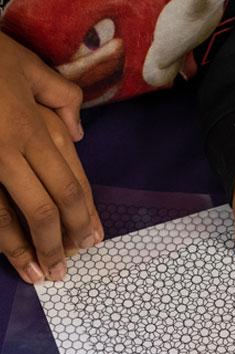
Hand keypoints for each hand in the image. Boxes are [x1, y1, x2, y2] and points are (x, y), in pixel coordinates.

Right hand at [0, 32, 102, 282]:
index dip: (84, 216)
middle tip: (66, 269)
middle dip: (60, 241)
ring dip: (28, 250)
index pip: (71, 184)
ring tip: (40, 275)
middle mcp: (12, 149)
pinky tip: (8, 255)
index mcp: (35, 127)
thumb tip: (78, 132)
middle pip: (47, 206)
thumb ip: (59, 95)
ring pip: (11, 216)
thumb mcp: (25, 63)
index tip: (92, 240)